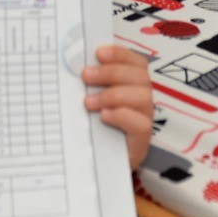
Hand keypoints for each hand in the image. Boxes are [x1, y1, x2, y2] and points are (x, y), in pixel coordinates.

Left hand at [82, 45, 153, 170]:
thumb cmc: (97, 127)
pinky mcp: (142, 140)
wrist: (102, 164)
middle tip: (86, 75)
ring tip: (89, 102)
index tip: (98, 52)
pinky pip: (140, 124)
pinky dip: (122, 115)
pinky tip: (104, 116)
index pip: (136, 62)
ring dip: (114, 94)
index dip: (120, 54)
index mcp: (134, 85)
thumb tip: (72, 67)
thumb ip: (90, 86)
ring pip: (142, 97)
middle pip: (139, 76)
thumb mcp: (93, 103)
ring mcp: (145, 119)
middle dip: (111, 72)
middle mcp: (143, 99)